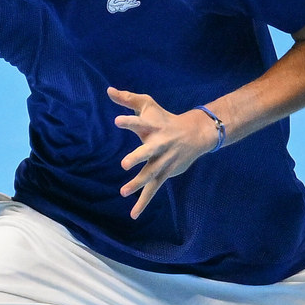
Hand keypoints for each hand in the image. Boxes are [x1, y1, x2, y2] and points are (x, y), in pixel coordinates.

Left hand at [108, 87, 218, 218]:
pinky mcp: (165, 173)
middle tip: (124, 164)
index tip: (117, 121)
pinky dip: (143, 202)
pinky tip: (133, 215)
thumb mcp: (147, 105)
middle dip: (137, 157)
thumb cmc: (164, 118)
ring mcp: (163, 161)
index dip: (129, 122)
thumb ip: (127, 99)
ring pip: (151, 174)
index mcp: (153, 127)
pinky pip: (153, 189)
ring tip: (123, 191)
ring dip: (138, 183)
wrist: (195, 134)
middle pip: (147, 151)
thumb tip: (108, 90)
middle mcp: (159, 145)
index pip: (139, 123)